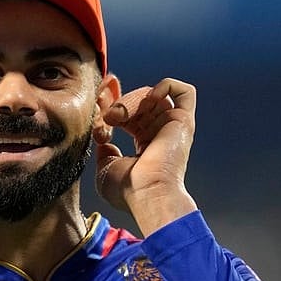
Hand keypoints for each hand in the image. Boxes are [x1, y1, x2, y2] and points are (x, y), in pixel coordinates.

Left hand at [94, 78, 198, 235]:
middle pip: (137, 101)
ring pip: (150, 95)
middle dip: (115, 100)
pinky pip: (183, 92)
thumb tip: (104, 140)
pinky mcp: (183, 121)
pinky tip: (148, 100)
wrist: (148, 194)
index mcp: (145, 143)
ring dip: (128, 100)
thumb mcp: (105, 168)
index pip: (128, 113)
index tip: (96, 102)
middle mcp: (160, 133)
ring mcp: (172, 126)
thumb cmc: (128, 190)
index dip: (111, 102)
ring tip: (115, 117)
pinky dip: (164, 86)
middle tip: (102, 114)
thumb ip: (104, 151)